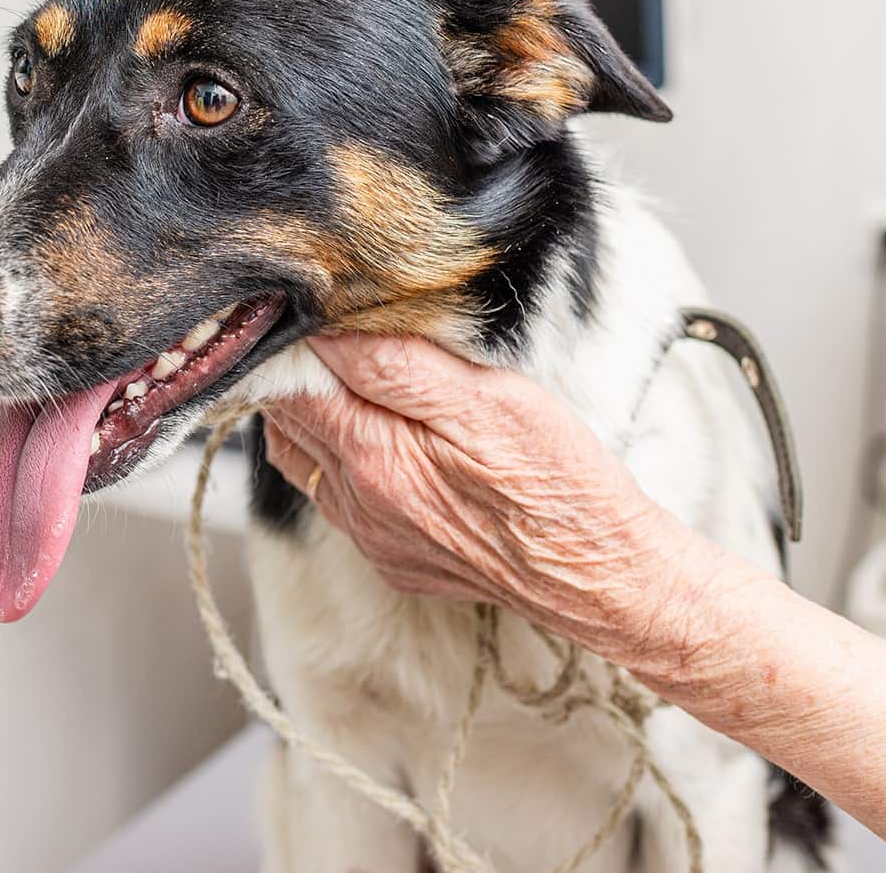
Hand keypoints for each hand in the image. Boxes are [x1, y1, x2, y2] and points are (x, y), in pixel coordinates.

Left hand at [262, 333, 701, 654]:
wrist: (599, 577)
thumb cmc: (556, 484)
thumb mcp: (486, 399)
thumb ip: (395, 366)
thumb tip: (328, 334)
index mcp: (372, 457)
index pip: (288, 386)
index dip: (290, 342)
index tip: (306, 309)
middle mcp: (358, 505)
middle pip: (287, 424)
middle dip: (295, 375)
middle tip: (325, 334)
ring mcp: (373, 538)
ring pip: (307, 463)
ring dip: (315, 418)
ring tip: (350, 380)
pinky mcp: (394, 560)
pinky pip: (343, 502)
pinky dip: (345, 463)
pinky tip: (385, 440)